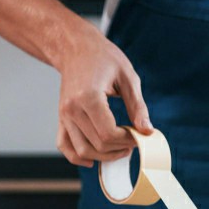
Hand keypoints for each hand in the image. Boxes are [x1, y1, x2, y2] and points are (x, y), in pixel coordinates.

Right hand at [55, 23, 152, 167]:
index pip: (108, 133)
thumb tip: (147, 131)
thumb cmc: (102, 57)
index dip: (127, 140)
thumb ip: (138, 106)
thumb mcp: (127, 77)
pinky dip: (77, 157)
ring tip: (120, 149)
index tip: (139, 135)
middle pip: (97, 144)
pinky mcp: (61, 118)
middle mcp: (72, 109)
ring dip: (104, 156)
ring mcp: (64, 115)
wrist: (75, 48)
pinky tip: (93, 160)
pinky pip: (64, 145)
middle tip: (134, 140)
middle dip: (119, 148)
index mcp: (88, 97)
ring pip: (82, 150)